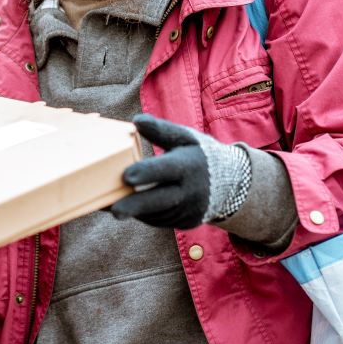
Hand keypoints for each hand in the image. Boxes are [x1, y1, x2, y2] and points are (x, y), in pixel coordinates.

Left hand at [110, 114, 250, 228]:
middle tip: (114, 210)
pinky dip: (144, 214)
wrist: (232, 183)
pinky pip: (160, 220)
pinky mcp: (186, 223)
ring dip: (134, 210)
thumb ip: (161, 130)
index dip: (147, 173)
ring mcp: (189, 210)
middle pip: (160, 200)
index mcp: (189, 165)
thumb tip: (136, 120)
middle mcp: (191, 191)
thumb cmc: (199, 154)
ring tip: (111, 205)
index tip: (126, 175)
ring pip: (156, 213)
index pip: (167, 170)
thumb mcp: (184, 138)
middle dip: (136, 206)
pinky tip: (130, 206)